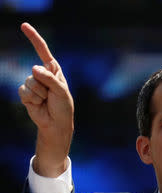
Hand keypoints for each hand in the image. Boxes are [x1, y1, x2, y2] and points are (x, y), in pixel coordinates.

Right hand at [18, 23, 73, 176]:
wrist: (56, 124)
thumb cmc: (63, 107)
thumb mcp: (61, 91)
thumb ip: (49, 79)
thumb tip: (34, 68)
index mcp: (54, 70)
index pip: (43, 51)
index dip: (34, 38)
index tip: (24, 25)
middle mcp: (42, 74)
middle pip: (35, 71)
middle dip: (44, 85)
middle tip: (51, 96)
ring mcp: (32, 83)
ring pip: (29, 82)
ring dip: (39, 94)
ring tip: (46, 101)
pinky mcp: (25, 93)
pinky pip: (24, 91)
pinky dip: (32, 99)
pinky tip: (38, 104)